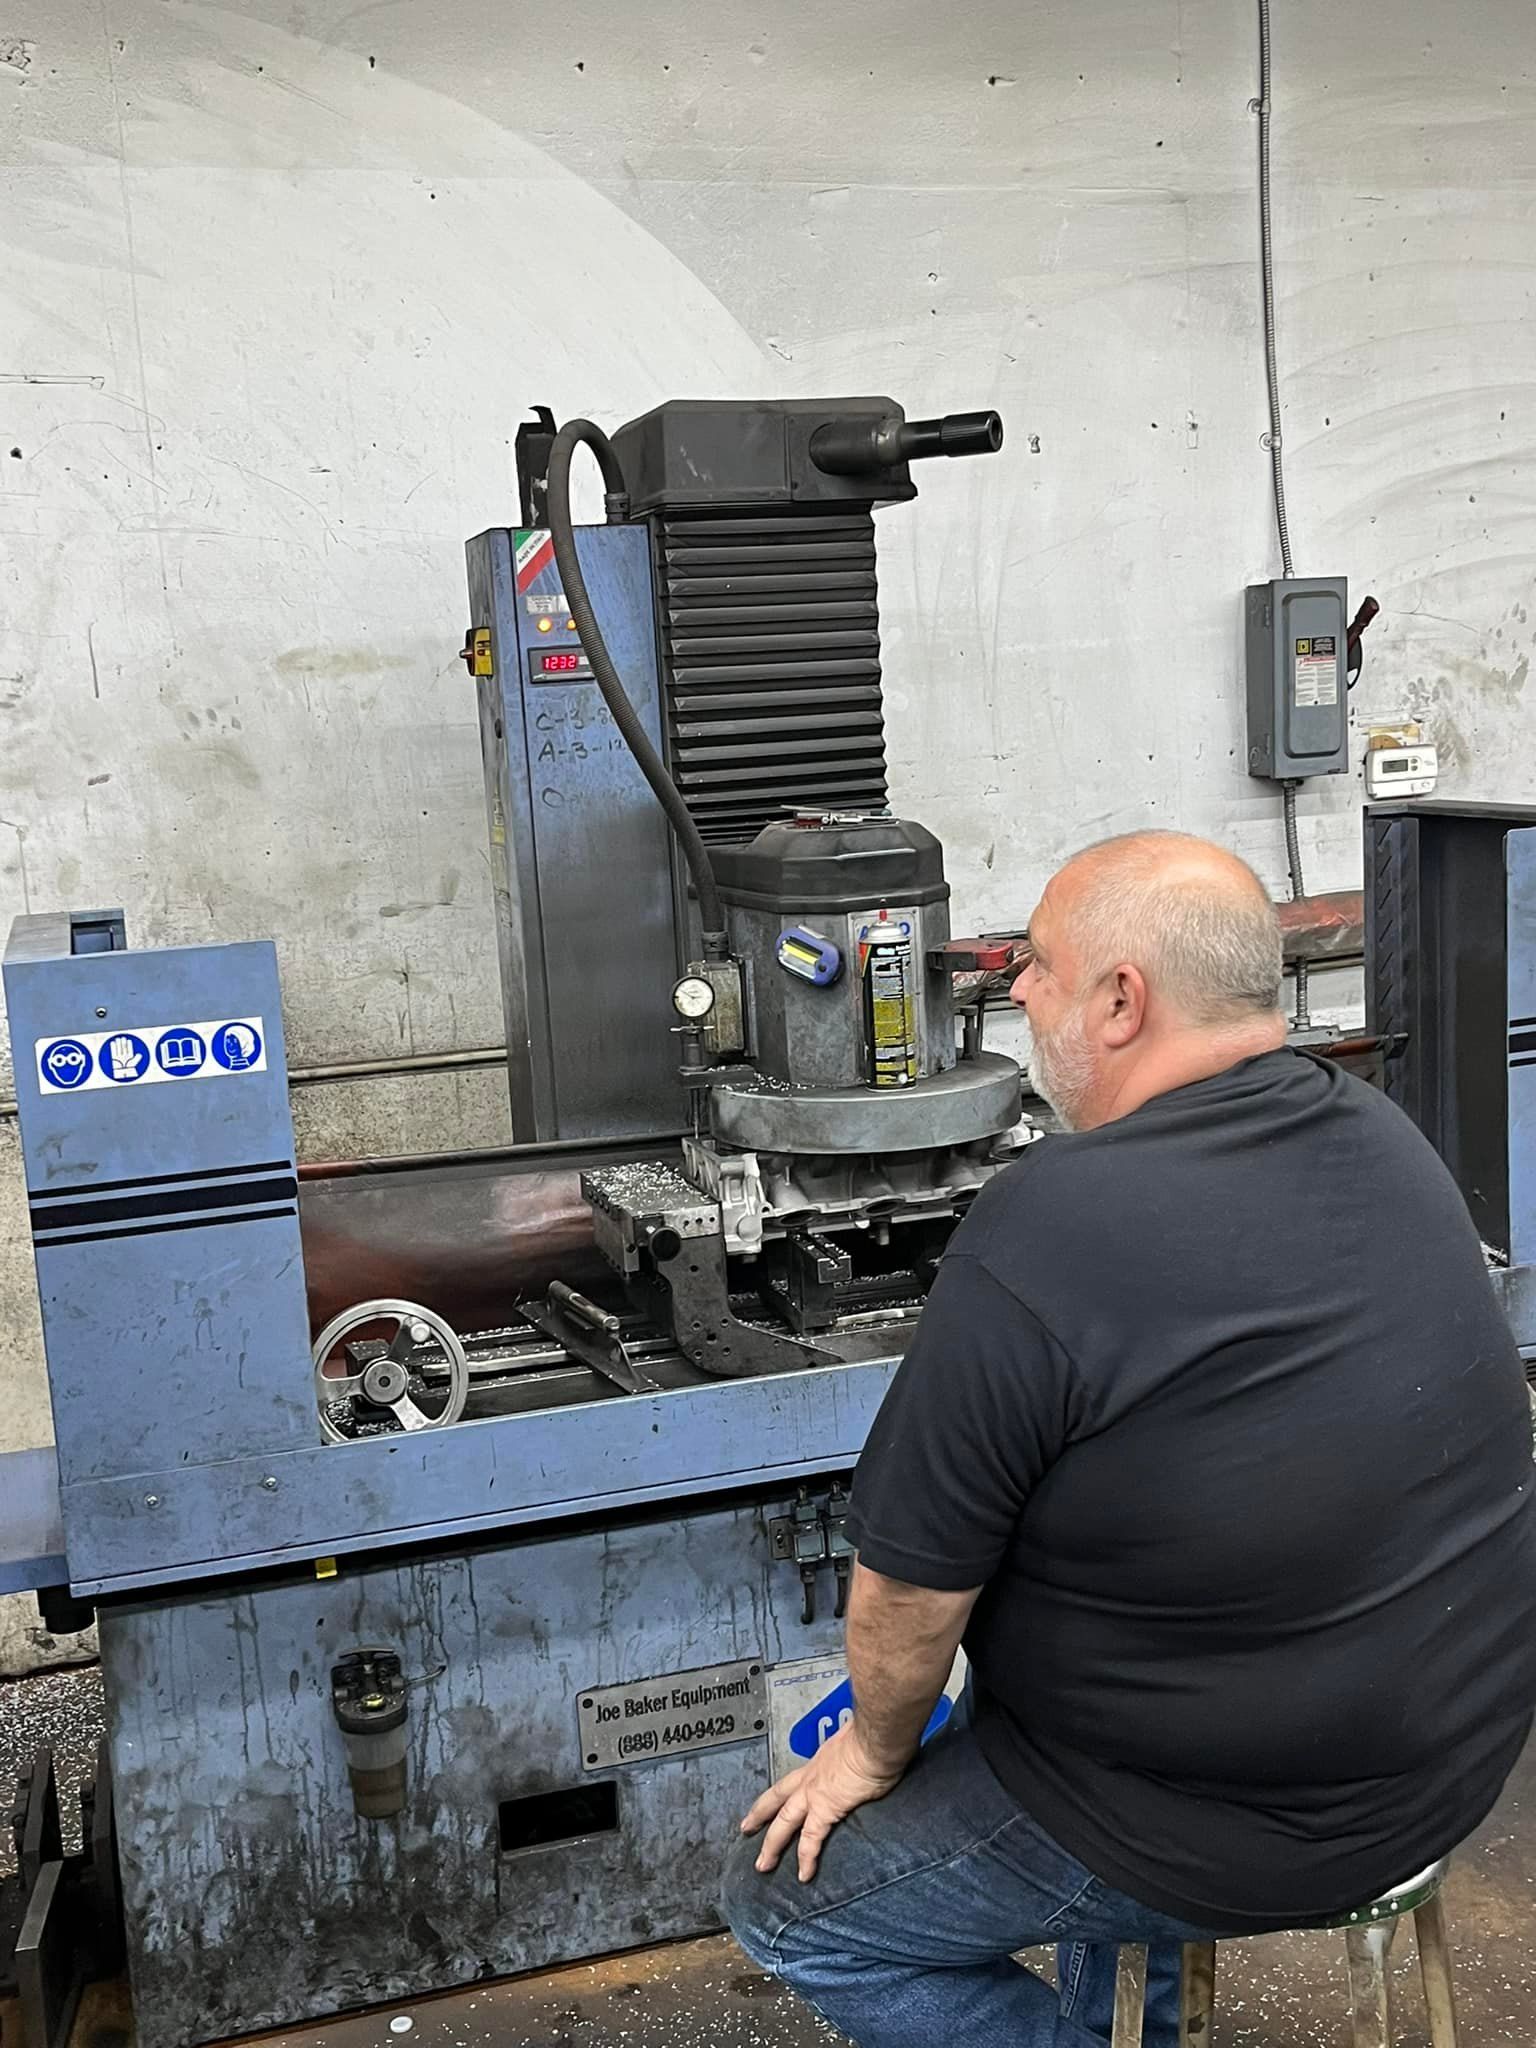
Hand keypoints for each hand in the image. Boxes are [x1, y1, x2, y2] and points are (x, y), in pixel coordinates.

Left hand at [738, 1721, 905, 1883]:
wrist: (875, 1739)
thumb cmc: (872, 1737)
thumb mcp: (855, 1742)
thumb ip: (852, 1751)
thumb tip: (861, 1753)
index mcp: (818, 1762)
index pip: (793, 1780)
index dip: (780, 1792)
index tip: (771, 1802)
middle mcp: (811, 1777)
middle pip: (777, 1799)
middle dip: (760, 1815)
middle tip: (746, 1828)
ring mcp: (814, 1794)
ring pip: (784, 1823)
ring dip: (771, 1845)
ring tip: (763, 1864)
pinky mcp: (825, 1809)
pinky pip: (811, 1839)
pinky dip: (806, 1858)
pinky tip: (804, 1874)